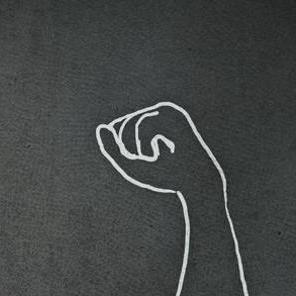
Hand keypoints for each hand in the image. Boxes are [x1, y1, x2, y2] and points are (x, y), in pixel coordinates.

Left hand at [95, 102, 221, 195]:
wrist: (194, 183)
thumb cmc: (164, 176)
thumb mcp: (131, 165)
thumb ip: (113, 149)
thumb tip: (100, 127)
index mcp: (152, 122)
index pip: (120, 126)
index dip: (119, 145)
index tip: (134, 160)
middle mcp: (160, 113)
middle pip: (123, 124)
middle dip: (125, 146)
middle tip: (142, 161)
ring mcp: (168, 112)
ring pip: (132, 123)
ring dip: (134, 146)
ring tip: (149, 158)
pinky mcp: (172, 115)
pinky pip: (143, 124)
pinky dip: (144, 143)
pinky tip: (157, 153)